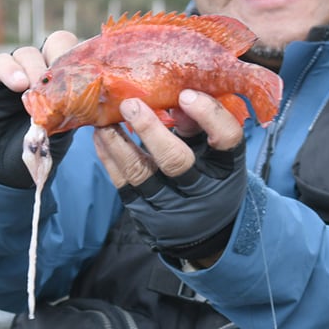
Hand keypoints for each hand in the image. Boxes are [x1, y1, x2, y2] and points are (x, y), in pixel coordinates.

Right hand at [0, 31, 77, 187]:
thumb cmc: (35, 151)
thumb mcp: (61, 134)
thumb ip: (73, 114)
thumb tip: (95, 105)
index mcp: (65, 80)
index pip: (79, 55)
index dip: (87, 59)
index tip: (91, 74)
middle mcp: (41, 70)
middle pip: (56, 43)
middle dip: (61, 56)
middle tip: (61, 79)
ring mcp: (16, 71)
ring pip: (28, 53)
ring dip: (35, 68)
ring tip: (35, 88)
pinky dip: (9, 70)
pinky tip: (19, 85)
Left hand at [93, 89, 246, 265]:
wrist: (205, 233)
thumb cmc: (211, 179)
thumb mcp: (215, 154)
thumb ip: (200, 127)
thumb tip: (176, 98)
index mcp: (227, 168)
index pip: (226, 139)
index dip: (208, 115)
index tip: (186, 94)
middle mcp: (200, 190)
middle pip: (176, 160)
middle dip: (150, 129)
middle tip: (130, 104)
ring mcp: (169, 206)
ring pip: (140, 172)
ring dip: (118, 142)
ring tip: (105, 118)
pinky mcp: (144, 213)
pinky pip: (123, 182)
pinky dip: (109, 156)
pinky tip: (101, 136)